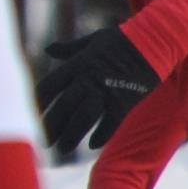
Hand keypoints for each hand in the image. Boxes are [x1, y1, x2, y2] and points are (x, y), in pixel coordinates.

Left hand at [35, 26, 158, 155]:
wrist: (156, 39)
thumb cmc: (121, 39)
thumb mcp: (91, 40)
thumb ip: (68, 49)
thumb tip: (47, 49)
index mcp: (77, 65)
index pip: (48, 87)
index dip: (38, 104)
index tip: (32, 116)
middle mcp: (88, 80)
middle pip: (63, 108)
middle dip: (51, 126)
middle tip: (44, 142)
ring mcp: (106, 92)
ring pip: (83, 119)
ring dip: (71, 136)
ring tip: (62, 150)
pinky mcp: (125, 101)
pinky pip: (111, 124)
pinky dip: (102, 135)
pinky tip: (92, 145)